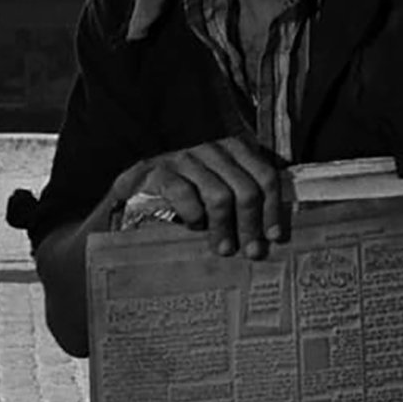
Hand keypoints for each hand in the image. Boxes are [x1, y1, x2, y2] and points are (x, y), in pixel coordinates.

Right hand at [115, 135, 285, 259]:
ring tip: (224, 249)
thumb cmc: (182, 204)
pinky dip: (194, 215)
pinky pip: (185, 194)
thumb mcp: (216, 197)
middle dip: (251, 224)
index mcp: (232, 152)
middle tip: (251, 251)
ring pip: (219, 195)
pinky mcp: (157, 172)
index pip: (265, 175)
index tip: (273, 236)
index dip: (273, 208)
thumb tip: (272, 235)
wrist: (129, 201)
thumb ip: (242, 204)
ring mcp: (183, 159)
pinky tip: (193, 227)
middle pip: (246, 189)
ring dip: (224, 227)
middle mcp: (210, 150)